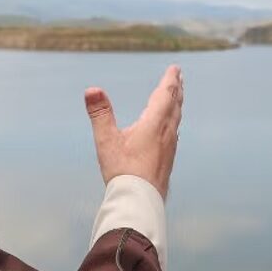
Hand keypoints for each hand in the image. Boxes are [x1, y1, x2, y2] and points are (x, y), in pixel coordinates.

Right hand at [84, 65, 183, 199]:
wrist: (140, 201)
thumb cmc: (123, 172)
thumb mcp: (107, 141)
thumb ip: (100, 114)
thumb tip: (92, 90)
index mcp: (155, 124)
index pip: (165, 96)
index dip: (170, 80)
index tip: (175, 68)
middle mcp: (167, 134)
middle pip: (175, 106)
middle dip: (176, 89)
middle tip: (179, 77)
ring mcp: (170, 148)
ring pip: (176, 120)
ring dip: (177, 105)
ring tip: (177, 98)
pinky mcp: (168, 160)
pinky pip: (174, 134)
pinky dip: (174, 122)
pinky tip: (171, 130)